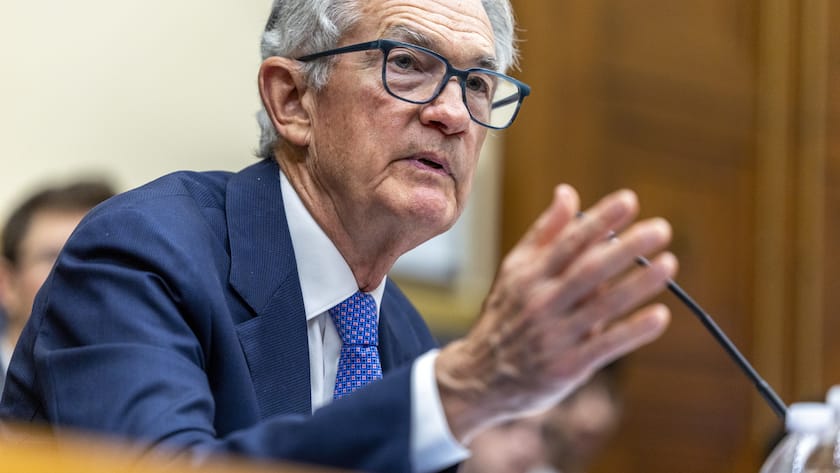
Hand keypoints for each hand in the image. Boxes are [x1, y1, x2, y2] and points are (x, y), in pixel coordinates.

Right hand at [435, 184, 677, 442]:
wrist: (482, 377)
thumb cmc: (507, 315)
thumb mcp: (515, 271)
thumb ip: (545, 233)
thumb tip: (568, 192)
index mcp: (528, 275)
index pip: (568, 242)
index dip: (599, 220)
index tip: (629, 201)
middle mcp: (540, 302)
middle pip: (588, 270)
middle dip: (626, 248)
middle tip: (661, 229)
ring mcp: (554, 336)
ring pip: (603, 306)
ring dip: (638, 284)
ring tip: (670, 263)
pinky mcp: (567, 367)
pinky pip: (606, 346)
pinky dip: (633, 331)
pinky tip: (660, 316)